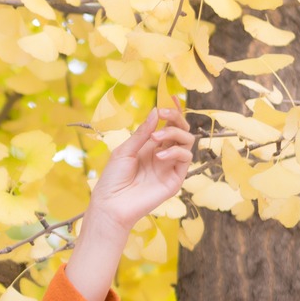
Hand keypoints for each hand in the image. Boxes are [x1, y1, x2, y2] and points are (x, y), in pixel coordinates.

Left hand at [89, 102, 193, 231]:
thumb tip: (155, 112)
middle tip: (163, 113)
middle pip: (181, 130)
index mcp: (150, 146)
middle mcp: (163, 154)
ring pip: (187, 141)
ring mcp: (170, 166)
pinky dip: (175, 151)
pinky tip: (159, 156)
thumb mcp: (125, 150)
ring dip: (174, 133)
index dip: (172, 111)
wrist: (112, 204)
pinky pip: (186, 158)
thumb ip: (142, 133)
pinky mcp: (175, 179)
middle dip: (175, 117)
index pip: (167, 125)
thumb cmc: (113, 179)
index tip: (172, 97)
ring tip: (155, 139)